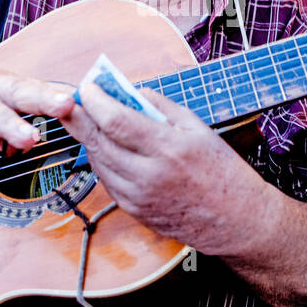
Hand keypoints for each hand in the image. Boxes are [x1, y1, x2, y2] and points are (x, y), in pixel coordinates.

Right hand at [0, 56, 75, 152]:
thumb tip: (27, 142)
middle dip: (44, 98)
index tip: (87, 104)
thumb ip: (3, 128)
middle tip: (68, 107)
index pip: (36, 91)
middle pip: (18, 90)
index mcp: (1, 86)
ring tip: (29, 138)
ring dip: (8, 121)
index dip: (59, 98)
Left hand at [60, 82, 270, 255]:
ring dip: (89, 139)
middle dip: (80, 118)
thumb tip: (131, 91)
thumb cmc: (221, 170)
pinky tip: (108, 147)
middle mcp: (149, 175)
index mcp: (169, 149)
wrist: (235, 220)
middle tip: (71, 101)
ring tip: (88, 119)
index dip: (95, 102)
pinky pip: (107, 180)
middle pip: (99, 141)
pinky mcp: (134, 211)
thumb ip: (161, 107)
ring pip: (98, 162)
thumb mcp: (198, 128)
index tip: (87, 87)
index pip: (117, 121)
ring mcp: (139, 197)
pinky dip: (103, 160)